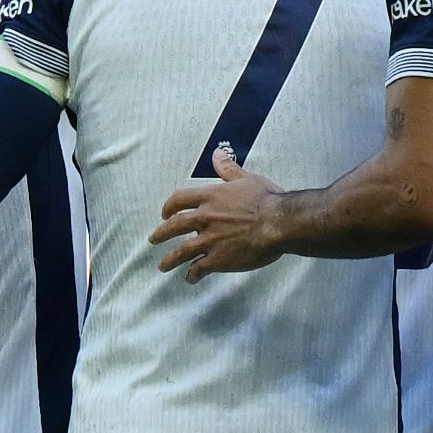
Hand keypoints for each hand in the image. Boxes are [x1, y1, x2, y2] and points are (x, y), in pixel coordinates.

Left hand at [150, 147, 286, 279]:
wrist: (279, 223)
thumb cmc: (267, 200)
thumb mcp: (247, 179)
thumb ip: (229, 169)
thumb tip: (217, 154)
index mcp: (211, 197)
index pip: (180, 200)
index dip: (169, 207)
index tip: (165, 213)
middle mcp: (205, 218)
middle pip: (174, 227)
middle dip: (161, 234)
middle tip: (153, 240)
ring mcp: (210, 240)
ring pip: (181, 252)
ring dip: (170, 260)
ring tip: (163, 266)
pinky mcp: (218, 259)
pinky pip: (199, 268)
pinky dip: (192, 274)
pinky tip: (190, 278)